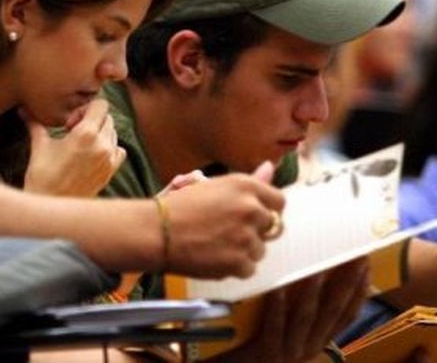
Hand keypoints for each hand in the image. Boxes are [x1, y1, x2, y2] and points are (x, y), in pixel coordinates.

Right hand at [23, 99, 126, 196]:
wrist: (49, 206)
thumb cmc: (42, 176)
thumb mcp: (39, 146)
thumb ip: (35, 123)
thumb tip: (22, 110)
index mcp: (86, 134)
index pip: (101, 105)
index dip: (85, 109)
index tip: (70, 122)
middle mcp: (102, 145)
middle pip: (108, 118)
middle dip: (92, 121)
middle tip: (73, 133)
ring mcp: (108, 160)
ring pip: (113, 134)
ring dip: (100, 133)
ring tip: (81, 145)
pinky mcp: (110, 173)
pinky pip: (119, 151)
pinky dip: (109, 148)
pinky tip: (92, 155)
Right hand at [161, 161, 284, 277]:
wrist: (157, 232)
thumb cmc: (180, 206)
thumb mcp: (216, 186)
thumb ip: (250, 182)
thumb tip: (271, 167)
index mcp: (246, 186)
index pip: (278, 201)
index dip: (267, 210)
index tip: (253, 217)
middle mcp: (251, 209)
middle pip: (273, 227)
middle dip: (256, 231)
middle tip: (231, 232)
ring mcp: (246, 237)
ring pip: (260, 250)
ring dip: (245, 250)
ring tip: (218, 245)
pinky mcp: (239, 262)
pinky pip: (249, 269)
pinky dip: (234, 268)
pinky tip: (215, 257)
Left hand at [215, 258, 369, 362]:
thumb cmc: (266, 344)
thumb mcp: (293, 330)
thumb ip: (305, 308)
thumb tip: (318, 269)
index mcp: (321, 340)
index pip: (348, 314)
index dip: (359, 290)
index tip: (366, 263)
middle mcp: (312, 346)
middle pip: (333, 311)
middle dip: (346, 282)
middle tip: (352, 256)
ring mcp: (291, 351)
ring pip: (306, 317)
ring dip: (313, 291)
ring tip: (317, 267)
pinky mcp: (268, 352)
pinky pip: (275, 326)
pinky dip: (278, 306)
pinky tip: (278, 287)